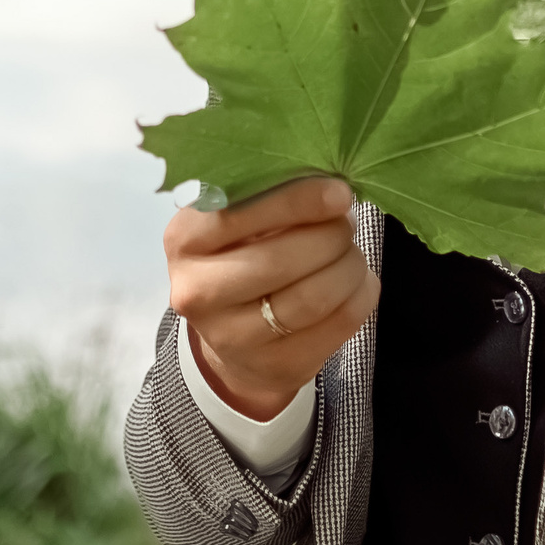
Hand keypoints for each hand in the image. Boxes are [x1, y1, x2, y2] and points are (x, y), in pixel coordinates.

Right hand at [166, 176, 376, 421]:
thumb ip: (265, 194)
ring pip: (311, 298)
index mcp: (184, 240)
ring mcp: (232, 338)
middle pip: (279, 261)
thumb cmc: (238, 256)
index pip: (239, 215)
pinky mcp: (275, 367)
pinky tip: (358, 282)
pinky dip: (359, 297)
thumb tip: (326, 177)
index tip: (339, 192)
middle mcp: (197, 292)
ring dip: (348, 267)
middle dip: (329, 236)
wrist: (230, 338)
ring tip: (352, 252)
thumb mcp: (234, 221)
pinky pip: (336, 328)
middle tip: (346, 224)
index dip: (296, 201)